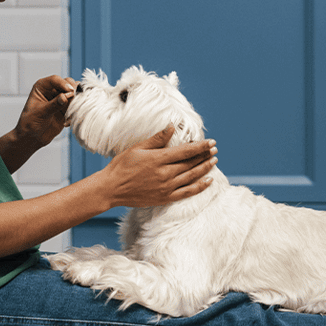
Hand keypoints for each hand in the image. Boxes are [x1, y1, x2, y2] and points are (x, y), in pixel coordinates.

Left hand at [13, 75, 77, 148]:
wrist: (33, 137)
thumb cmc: (30, 123)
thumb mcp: (40, 113)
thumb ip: (53, 104)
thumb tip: (66, 96)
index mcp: (42, 87)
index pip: (55, 80)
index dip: (63, 84)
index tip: (70, 91)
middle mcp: (52, 90)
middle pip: (68, 83)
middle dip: (73, 91)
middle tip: (74, 100)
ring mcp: (61, 99)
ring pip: (75, 93)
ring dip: (77, 100)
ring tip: (73, 110)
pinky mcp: (67, 108)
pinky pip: (76, 105)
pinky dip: (77, 110)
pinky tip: (68, 121)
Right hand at [100, 125, 217, 208]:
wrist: (111, 189)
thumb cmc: (121, 166)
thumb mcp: (137, 148)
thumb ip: (157, 139)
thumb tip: (171, 127)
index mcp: (159, 159)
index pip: (186, 151)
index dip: (201, 146)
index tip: (211, 142)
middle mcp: (165, 174)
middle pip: (191, 163)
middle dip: (205, 156)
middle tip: (215, 150)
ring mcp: (166, 187)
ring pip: (192, 177)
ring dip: (205, 168)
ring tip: (214, 161)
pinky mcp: (165, 198)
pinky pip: (187, 193)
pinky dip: (200, 187)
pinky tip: (208, 181)